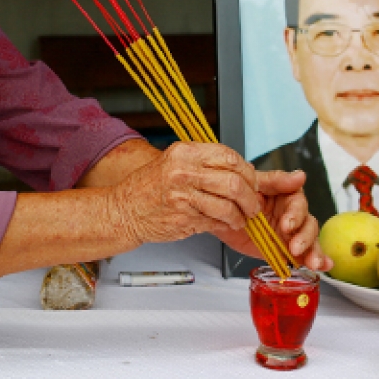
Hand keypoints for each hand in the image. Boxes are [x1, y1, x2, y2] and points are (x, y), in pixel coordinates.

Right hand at [109, 142, 262, 245]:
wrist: (124, 211)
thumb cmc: (150, 187)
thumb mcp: (175, 162)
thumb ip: (205, 163)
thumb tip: (240, 170)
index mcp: (184, 152)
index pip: (229, 157)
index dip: (247, 171)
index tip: (252, 180)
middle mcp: (183, 172)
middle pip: (233, 182)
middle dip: (250, 196)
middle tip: (253, 203)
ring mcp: (183, 197)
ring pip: (227, 206)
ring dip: (241, 215)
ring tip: (242, 218)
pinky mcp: (184, 219)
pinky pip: (215, 222)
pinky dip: (226, 225)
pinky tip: (227, 224)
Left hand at [214, 169, 332, 272]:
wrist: (221, 216)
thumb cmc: (239, 195)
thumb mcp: (254, 183)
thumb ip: (276, 180)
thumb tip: (300, 176)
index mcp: (287, 197)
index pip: (299, 204)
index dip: (296, 215)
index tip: (287, 225)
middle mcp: (292, 215)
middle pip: (308, 224)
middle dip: (305, 237)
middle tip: (295, 247)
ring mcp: (290, 234)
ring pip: (310, 241)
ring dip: (314, 251)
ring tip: (313, 263)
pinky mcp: (285, 250)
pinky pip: (303, 256)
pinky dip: (318, 260)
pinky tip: (324, 265)